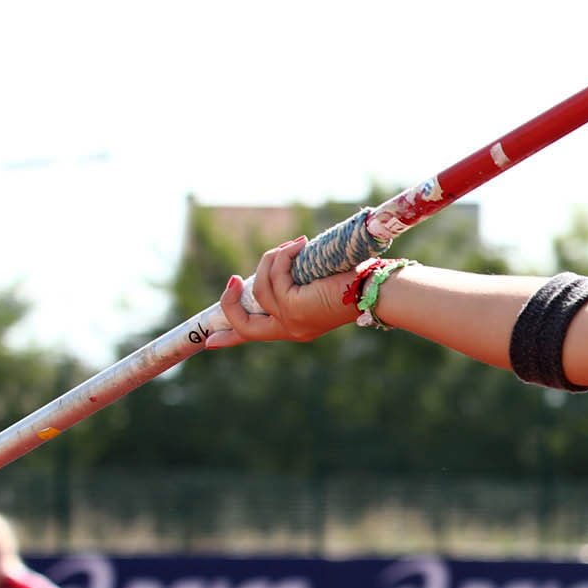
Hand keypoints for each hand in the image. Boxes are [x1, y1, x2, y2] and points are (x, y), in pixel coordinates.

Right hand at [207, 237, 359, 348]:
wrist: (377, 289)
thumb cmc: (358, 282)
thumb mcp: (319, 285)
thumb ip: (297, 282)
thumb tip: (284, 258)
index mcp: (296, 327)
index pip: (255, 336)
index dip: (230, 337)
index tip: (210, 342)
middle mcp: (291, 330)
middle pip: (243, 325)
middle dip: (229, 303)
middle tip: (232, 280)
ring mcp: (291, 322)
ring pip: (259, 288)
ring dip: (272, 260)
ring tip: (295, 246)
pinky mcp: (293, 307)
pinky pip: (275, 276)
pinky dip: (284, 256)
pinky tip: (301, 246)